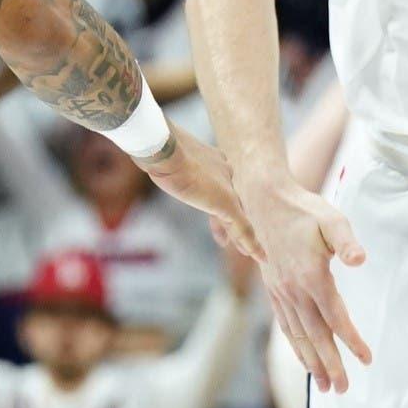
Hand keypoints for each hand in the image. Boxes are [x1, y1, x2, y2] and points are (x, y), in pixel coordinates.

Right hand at [135, 125, 261, 260]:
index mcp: (213, 159)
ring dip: (243, 236)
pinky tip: (261, 257)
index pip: (220, 181)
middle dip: (233, 218)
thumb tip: (146, 152)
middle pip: (233, 200)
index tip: (212, 201)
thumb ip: (163, 157)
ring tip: (250, 252)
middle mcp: (224, 171)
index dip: (217, 196)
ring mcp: (227, 188)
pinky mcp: (228, 204)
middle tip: (233, 236)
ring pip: (240, 216)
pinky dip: (252, 244)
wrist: (167, 150)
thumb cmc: (159, 150)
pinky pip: (244, 228)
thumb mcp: (162, 154)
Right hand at [238, 170, 370, 393]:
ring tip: (322, 386)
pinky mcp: (273, 289)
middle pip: (315, 336)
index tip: (366, 360)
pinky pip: (284, 325)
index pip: (336, 318)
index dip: (352, 341)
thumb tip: (360, 260)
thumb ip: (346, 242)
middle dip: (329, 365)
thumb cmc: (303, 209)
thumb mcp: (331, 219)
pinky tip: (302, 358)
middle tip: (341, 389)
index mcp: (312, 277)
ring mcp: (280, 292)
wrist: (265, 201)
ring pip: (298, 336)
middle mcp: (294, 290)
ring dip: (311, 363)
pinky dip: (294, 345)